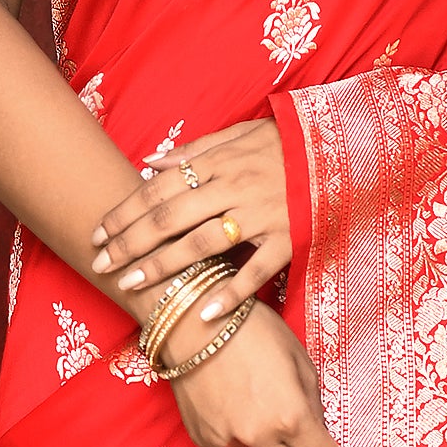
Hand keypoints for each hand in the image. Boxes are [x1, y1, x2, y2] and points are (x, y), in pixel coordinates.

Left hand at [92, 120, 289, 315]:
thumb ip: (196, 149)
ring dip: (163, 267)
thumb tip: (150, 162)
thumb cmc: (289, 143)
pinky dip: (230, 293)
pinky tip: (203, 313)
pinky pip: (256, 271)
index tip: (99, 233)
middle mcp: (234, 187)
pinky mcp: (289, 239)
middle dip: (130, 243)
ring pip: (202, 244)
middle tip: (102, 264)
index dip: (125, 211)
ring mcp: (262, 215)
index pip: (159, 189)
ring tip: (132, 285)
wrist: (348, 150)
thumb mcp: (242, 133)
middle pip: (170, 218)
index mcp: (220, 162)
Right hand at [173, 304, 365, 446]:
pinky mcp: (205, 439)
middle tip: (296, 429)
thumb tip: (317, 436)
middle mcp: (260, 438)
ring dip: (271, 444)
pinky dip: (242, 433)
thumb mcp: (299, 361)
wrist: (190, 321)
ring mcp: (229, 442)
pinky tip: (232, 400)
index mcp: (292, 417)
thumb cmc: (253, 329)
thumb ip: (313, 404)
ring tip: (255, 397)